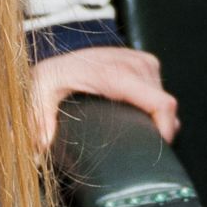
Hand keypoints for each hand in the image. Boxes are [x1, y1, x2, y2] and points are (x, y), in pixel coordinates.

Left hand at [28, 43, 177, 150]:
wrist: (59, 57)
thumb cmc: (52, 76)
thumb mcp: (40, 93)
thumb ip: (39, 119)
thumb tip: (42, 145)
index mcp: (117, 74)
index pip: (162, 103)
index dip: (166, 130)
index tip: (158, 149)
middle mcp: (135, 64)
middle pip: (165, 106)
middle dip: (158, 128)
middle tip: (140, 146)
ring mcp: (143, 61)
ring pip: (165, 99)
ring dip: (156, 117)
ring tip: (137, 129)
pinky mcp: (146, 62)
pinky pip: (161, 90)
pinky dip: (154, 106)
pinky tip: (140, 115)